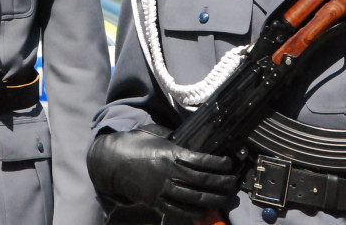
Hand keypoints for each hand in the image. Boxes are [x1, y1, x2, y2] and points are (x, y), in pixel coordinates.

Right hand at [87, 125, 237, 218]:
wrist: (112, 161)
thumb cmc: (135, 144)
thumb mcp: (155, 133)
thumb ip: (174, 137)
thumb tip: (192, 138)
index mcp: (169, 152)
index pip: (201, 160)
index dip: (218, 163)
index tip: (230, 164)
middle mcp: (168, 172)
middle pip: (202, 180)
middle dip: (222, 183)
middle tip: (234, 184)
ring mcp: (162, 189)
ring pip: (194, 197)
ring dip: (214, 199)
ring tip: (227, 199)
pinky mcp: (155, 201)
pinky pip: (178, 210)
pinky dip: (193, 212)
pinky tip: (204, 210)